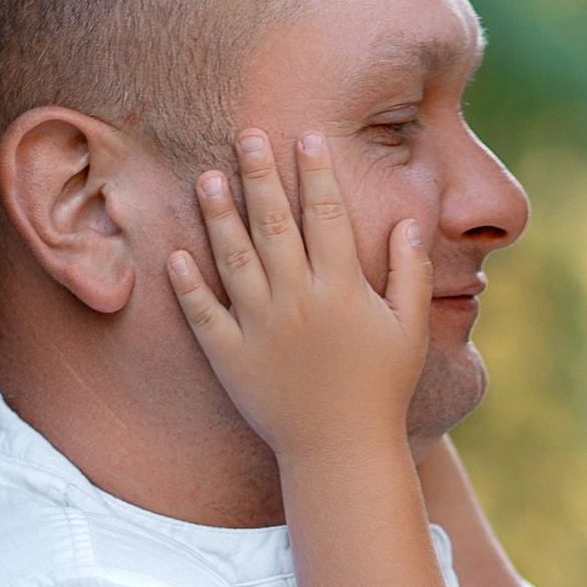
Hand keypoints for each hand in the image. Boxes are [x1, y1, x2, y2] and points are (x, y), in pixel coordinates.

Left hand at [166, 130, 430, 457]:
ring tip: (209, 177)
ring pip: (233, 258)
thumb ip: (411, 273)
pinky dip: (188, 285)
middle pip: (274, 223)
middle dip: (261, 174)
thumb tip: (411, 221)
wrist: (341, 453)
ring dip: (219, 214)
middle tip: (246, 133)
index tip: (305, 136)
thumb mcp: (410, 329)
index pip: (327, 216)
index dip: (317, 172)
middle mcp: (297, 300)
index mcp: (341, 289)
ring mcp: (259, 328)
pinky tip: (176, 254)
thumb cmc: (381, 390)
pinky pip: (203, 314)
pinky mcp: (230, 357)